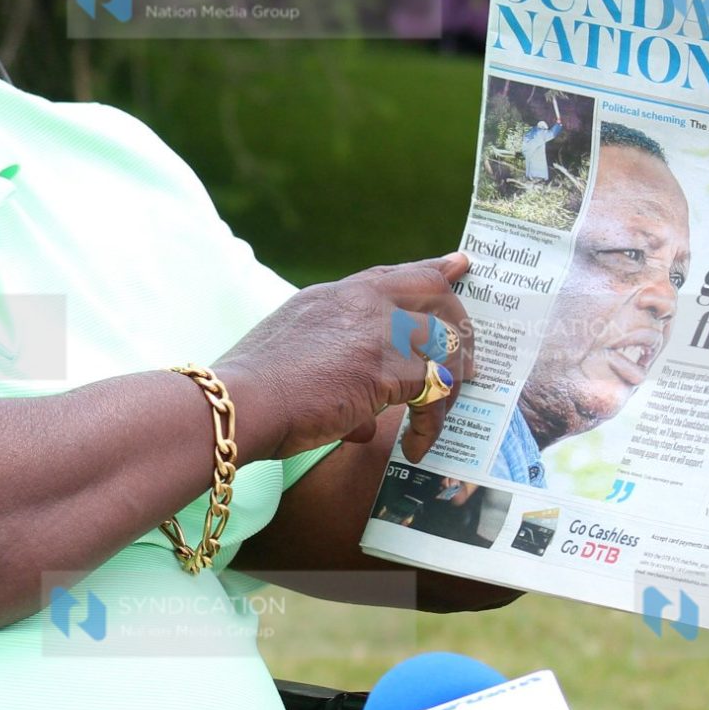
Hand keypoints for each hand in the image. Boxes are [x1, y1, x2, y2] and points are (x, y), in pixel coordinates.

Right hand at [218, 253, 476, 463]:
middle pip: (434, 292)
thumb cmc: (252, 389)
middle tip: (469, 359)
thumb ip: (335, 375)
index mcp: (334, 295)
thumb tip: (365, 422)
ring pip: (444, 344)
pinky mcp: (387, 368)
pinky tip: (417, 444)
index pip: (394, 274)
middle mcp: (360, 302)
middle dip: (459, 325)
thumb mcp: (293, 357)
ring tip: (441, 417)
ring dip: (451, 383)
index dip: (434, 270)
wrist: (238, 400)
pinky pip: (435, 390)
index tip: (460, 265)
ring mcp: (376, 330)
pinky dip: (432, 423)